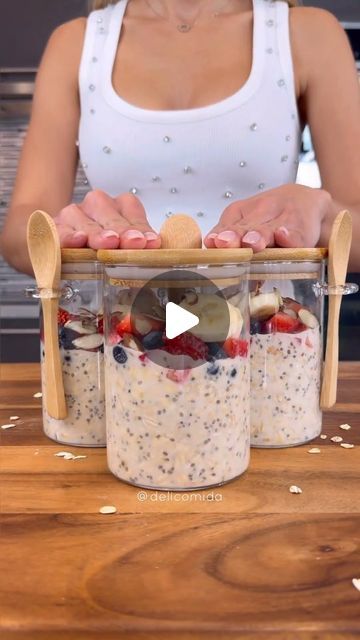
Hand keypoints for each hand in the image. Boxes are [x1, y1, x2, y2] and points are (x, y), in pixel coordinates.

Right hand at [53, 190, 160, 248]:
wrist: (57, 248)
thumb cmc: (98, 250)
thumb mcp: (124, 248)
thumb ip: (139, 248)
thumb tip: (155, 251)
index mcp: (118, 207)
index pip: (132, 212)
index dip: (141, 228)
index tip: (150, 242)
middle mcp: (96, 206)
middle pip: (110, 214)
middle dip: (123, 230)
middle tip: (134, 242)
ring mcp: (73, 216)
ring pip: (86, 221)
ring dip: (98, 233)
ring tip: (109, 243)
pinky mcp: (53, 229)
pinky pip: (60, 231)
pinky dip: (69, 236)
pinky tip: (78, 241)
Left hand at [204, 185, 332, 250]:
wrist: (308, 202)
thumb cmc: (271, 218)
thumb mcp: (246, 223)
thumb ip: (230, 240)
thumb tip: (211, 252)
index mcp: (242, 213)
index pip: (228, 225)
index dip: (220, 235)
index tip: (214, 242)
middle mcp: (261, 212)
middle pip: (246, 226)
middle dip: (236, 236)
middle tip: (226, 242)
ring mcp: (283, 219)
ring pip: (269, 229)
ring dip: (259, 236)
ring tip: (252, 244)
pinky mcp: (302, 229)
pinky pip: (296, 234)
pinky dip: (291, 238)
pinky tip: (285, 237)